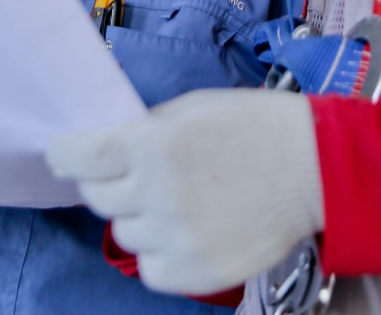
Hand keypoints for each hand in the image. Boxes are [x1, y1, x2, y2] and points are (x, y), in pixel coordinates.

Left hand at [47, 88, 323, 294]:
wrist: (316, 169)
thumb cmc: (256, 127)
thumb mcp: (192, 108)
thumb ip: (144, 130)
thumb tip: (105, 149)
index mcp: (153, 144)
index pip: (78, 157)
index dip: (65, 156)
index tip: (64, 156)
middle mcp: (157, 193)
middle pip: (97, 197)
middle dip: (108, 183)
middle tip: (137, 175)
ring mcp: (176, 237)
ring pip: (124, 233)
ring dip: (138, 217)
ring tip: (177, 202)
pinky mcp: (195, 272)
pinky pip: (150, 268)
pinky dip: (160, 252)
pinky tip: (187, 230)